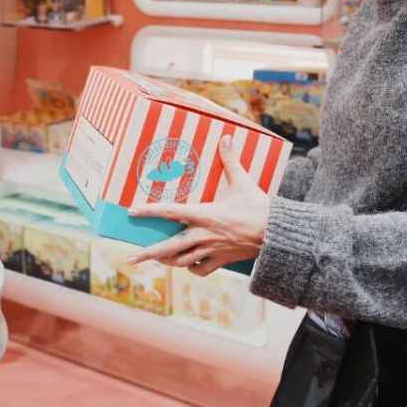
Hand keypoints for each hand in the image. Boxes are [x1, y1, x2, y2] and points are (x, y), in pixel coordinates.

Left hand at [128, 136, 269, 275]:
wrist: (277, 235)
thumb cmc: (259, 208)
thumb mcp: (243, 182)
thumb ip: (231, 161)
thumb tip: (226, 137)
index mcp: (204, 214)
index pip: (171, 212)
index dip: (150, 210)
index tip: (132, 211)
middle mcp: (203, 234)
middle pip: (169, 247)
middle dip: (148, 253)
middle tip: (130, 258)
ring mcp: (211, 250)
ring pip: (182, 261)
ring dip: (167, 260)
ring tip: (156, 259)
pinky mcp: (221, 260)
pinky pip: (201, 270)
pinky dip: (192, 269)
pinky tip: (189, 265)